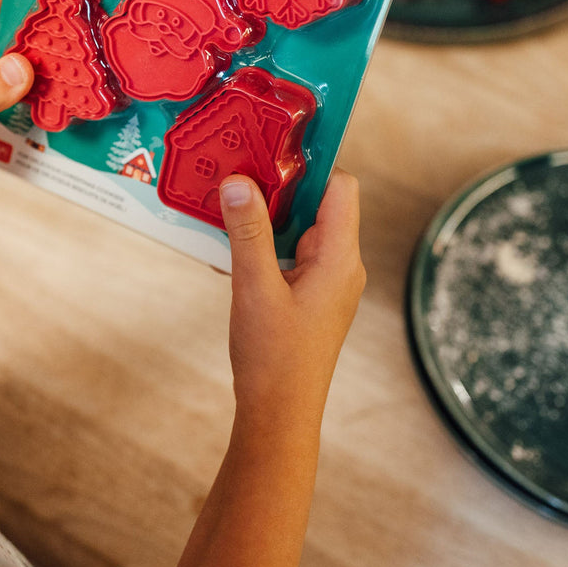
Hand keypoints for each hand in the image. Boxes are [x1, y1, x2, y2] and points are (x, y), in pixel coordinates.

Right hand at [219, 169, 364, 432]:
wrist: (279, 416)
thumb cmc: (274, 357)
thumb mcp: (254, 286)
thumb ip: (247, 231)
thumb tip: (237, 181)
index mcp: (340, 257)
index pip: (340, 188)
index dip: (310, 164)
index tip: (271, 150)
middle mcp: (341, 265)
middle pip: (317, 204)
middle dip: (278, 187)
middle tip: (238, 170)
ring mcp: (326, 282)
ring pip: (299, 229)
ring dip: (265, 217)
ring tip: (227, 204)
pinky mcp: (310, 297)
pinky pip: (290, 254)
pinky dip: (264, 244)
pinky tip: (229, 247)